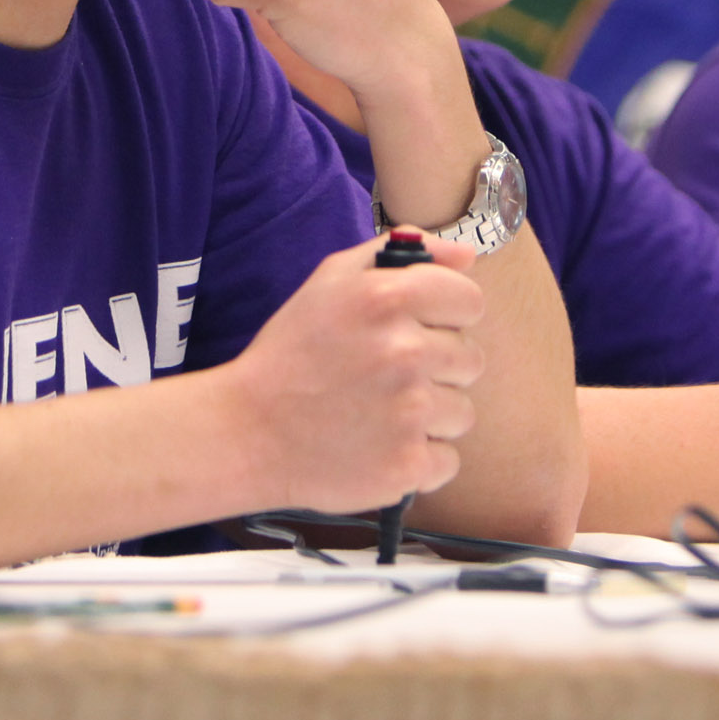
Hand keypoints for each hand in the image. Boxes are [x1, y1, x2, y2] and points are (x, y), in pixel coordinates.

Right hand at [220, 236, 487, 512]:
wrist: (248, 432)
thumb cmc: (293, 353)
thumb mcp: (331, 280)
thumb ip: (403, 254)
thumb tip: (466, 257)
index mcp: (388, 298)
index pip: (470, 302)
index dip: (444, 317)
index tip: (415, 331)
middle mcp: (404, 351)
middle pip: (470, 360)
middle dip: (435, 368)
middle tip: (384, 377)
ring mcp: (409, 412)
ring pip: (461, 412)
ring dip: (428, 417)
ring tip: (378, 413)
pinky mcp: (407, 465)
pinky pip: (447, 460)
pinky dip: (417, 459)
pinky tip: (377, 446)